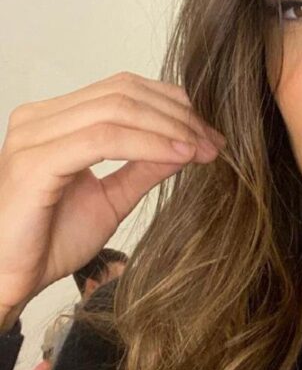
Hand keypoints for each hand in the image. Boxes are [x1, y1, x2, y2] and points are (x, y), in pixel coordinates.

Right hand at [0, 71, 224, 327]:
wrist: (8, 280)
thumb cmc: (49, 241)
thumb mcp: (112, 199)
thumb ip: (144, 168)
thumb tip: (187, 145)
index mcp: (54, 119)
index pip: (122, 90)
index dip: (172, 106)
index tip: (210, 135)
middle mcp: (40, 118)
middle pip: (123, 92)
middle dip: (177, 116)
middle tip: (213, 142)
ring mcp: (34, 136)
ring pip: (116, 109)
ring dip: (169, 128)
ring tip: (202, 149)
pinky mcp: (35, 162)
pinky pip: (103, 138)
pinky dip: (148, 144)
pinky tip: (178, 157)